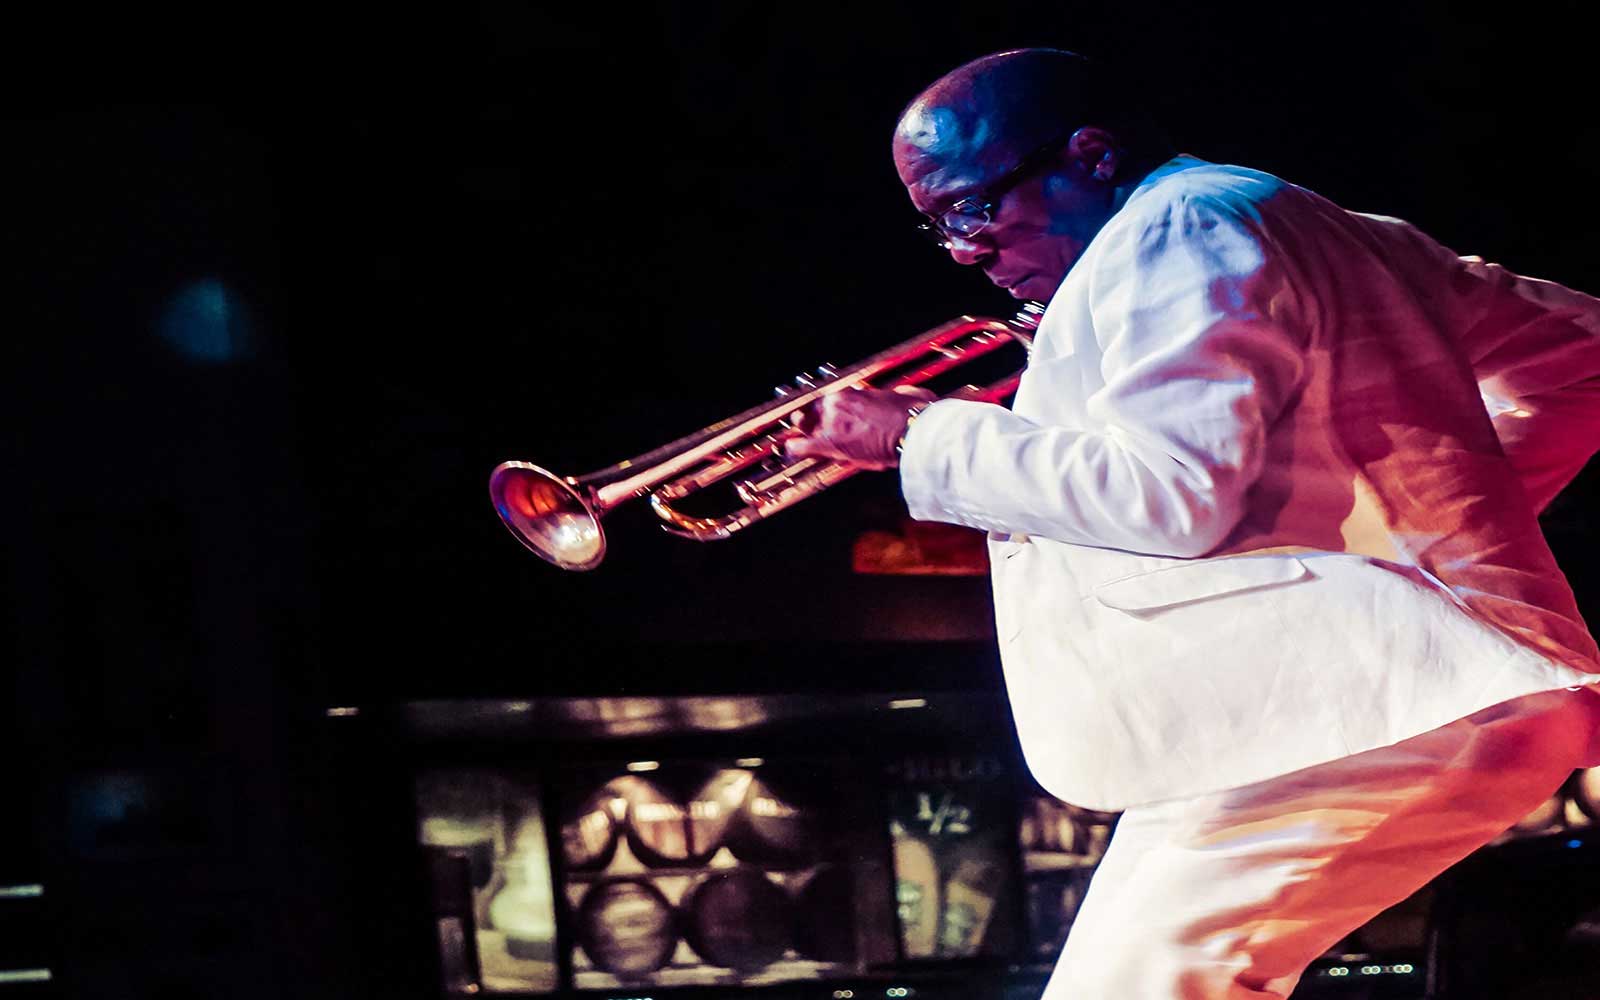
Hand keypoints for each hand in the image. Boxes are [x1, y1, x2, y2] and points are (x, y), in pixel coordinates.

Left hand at [784, 385, 936, 469]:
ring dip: (801, 432)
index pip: (828, 400)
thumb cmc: (913, 415)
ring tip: (794, 439)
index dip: (823, 410)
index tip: (823, 415)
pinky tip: (789, 452)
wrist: (913, 429)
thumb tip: (909, 395)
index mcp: (852, 393)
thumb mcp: (902, 397)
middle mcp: (837, 403)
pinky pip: (802, 446)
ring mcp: (831, 423)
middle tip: (803, 425)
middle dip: (807, 419)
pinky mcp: (828, 443)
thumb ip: (896, 397)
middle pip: (811, 410)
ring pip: (804, 425)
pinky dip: (794, 449)